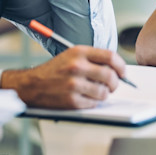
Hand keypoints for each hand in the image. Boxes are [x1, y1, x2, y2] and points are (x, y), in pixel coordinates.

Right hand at [1, 46, 126, 108]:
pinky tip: (87, 97)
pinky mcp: (71, 100)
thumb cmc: (55, 70)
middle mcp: (77, 67)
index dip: (121, 66)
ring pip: (104, 92)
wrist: (32, 84)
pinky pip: (94, 103)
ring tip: (98, 92)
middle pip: (110, 75)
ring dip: (105, 94)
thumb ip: (93, 59)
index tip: (122, 72)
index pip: (110, 57)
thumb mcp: (72, 55)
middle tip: (113, 85)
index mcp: (79, 52)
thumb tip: (117, 69)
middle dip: (116, 83)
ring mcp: (74, 84)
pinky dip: (94, 102)